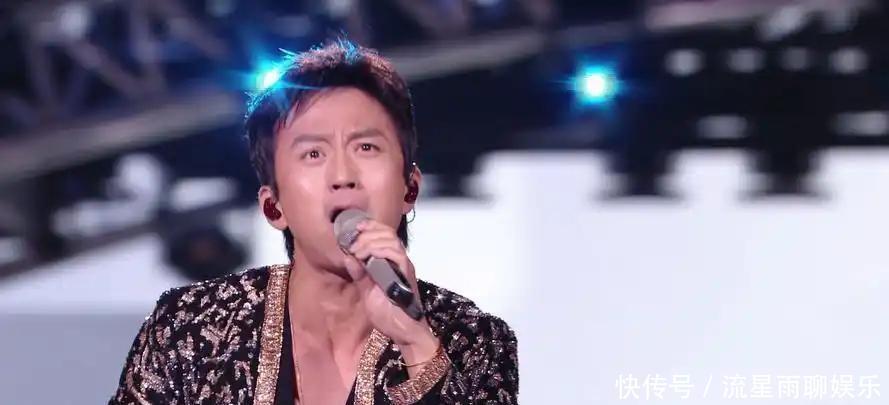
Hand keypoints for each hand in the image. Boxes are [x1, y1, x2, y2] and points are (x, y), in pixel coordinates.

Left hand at [343, 218, 438, 367]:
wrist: (404, 332)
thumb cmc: (388, 315)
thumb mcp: (367, 292)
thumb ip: (360, 275)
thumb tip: (348, 257)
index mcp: (391, 262)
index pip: (384, 235)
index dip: (370, 227)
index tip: (355, 227)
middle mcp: (400, 261)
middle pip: (387, 233)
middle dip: (367, 234)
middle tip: (353, 244)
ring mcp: (404, 267)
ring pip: (391, 240)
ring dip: (371, 241)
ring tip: (357, 251)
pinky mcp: (407, 275)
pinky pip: (396, 255)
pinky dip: (380, 251)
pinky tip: (367, 257)